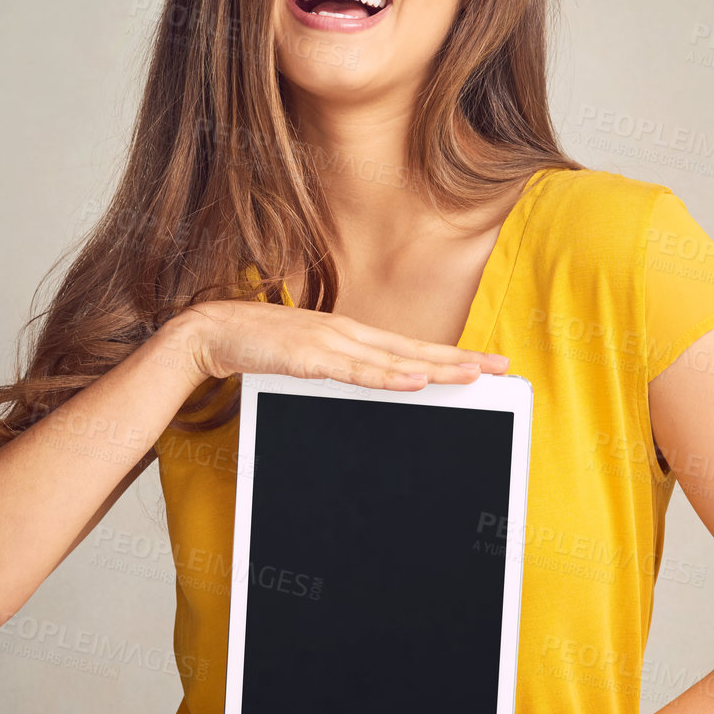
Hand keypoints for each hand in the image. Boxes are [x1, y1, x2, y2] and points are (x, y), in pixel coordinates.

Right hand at [176, 298, 510, 389]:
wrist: (212, 331)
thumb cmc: (256, 345)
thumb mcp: (305, 358)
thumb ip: (335, 368)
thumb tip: (363, 382)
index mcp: (348, 335)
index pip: (408, 347)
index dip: (448, 353)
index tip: (483, 362)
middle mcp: (347, 333)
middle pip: (414, 349)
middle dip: (459, 359)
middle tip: (500, 366)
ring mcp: (330, 342)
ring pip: (394, 359)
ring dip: (436, 367)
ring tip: (472, 375)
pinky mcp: (310, 356)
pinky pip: (357, 370)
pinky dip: (389, 375)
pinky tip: (416, 379)